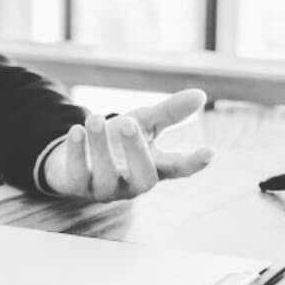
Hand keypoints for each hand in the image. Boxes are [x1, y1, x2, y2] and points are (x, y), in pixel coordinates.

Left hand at [43, 89, 213, 200]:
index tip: (210, 151)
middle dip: (136, 151)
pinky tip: (76, 130)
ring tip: (95, 118)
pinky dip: (76, 153)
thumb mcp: (143, 123)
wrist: (74, 158)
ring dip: (99, 146)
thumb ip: (169, 113)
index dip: (194, 163)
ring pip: (106, 175)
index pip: (179, 169)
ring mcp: (105, 189)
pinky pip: (77, 176)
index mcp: (153, 168)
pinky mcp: (77, 187)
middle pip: (143, 177)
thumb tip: (201, 95)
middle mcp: (132, 184)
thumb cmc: (117, 141)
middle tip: (129, 123)